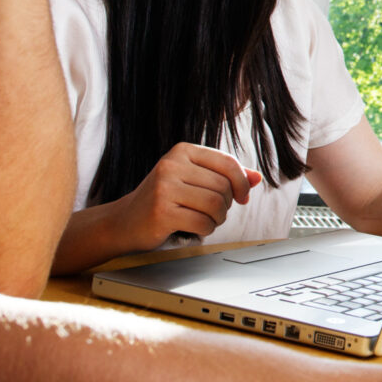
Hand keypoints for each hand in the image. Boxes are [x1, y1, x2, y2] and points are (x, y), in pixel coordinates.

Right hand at [112, 143, 261, 253]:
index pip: (227, 163)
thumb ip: (225, 176)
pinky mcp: (161, 212)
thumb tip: (256, 177)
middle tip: (214, 211)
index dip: (242, 182)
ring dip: (217, 218)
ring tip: (205, 220)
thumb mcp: (194, 180)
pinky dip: (206, 229)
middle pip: (223, 186)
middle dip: (226, 204)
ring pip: (216, 204)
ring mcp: (164, 188)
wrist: (124, 222)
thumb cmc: (164, 199)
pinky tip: (194, 228)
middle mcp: (171, 165)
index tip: (242, 197)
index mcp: (182, 151)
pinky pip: (203, 222)